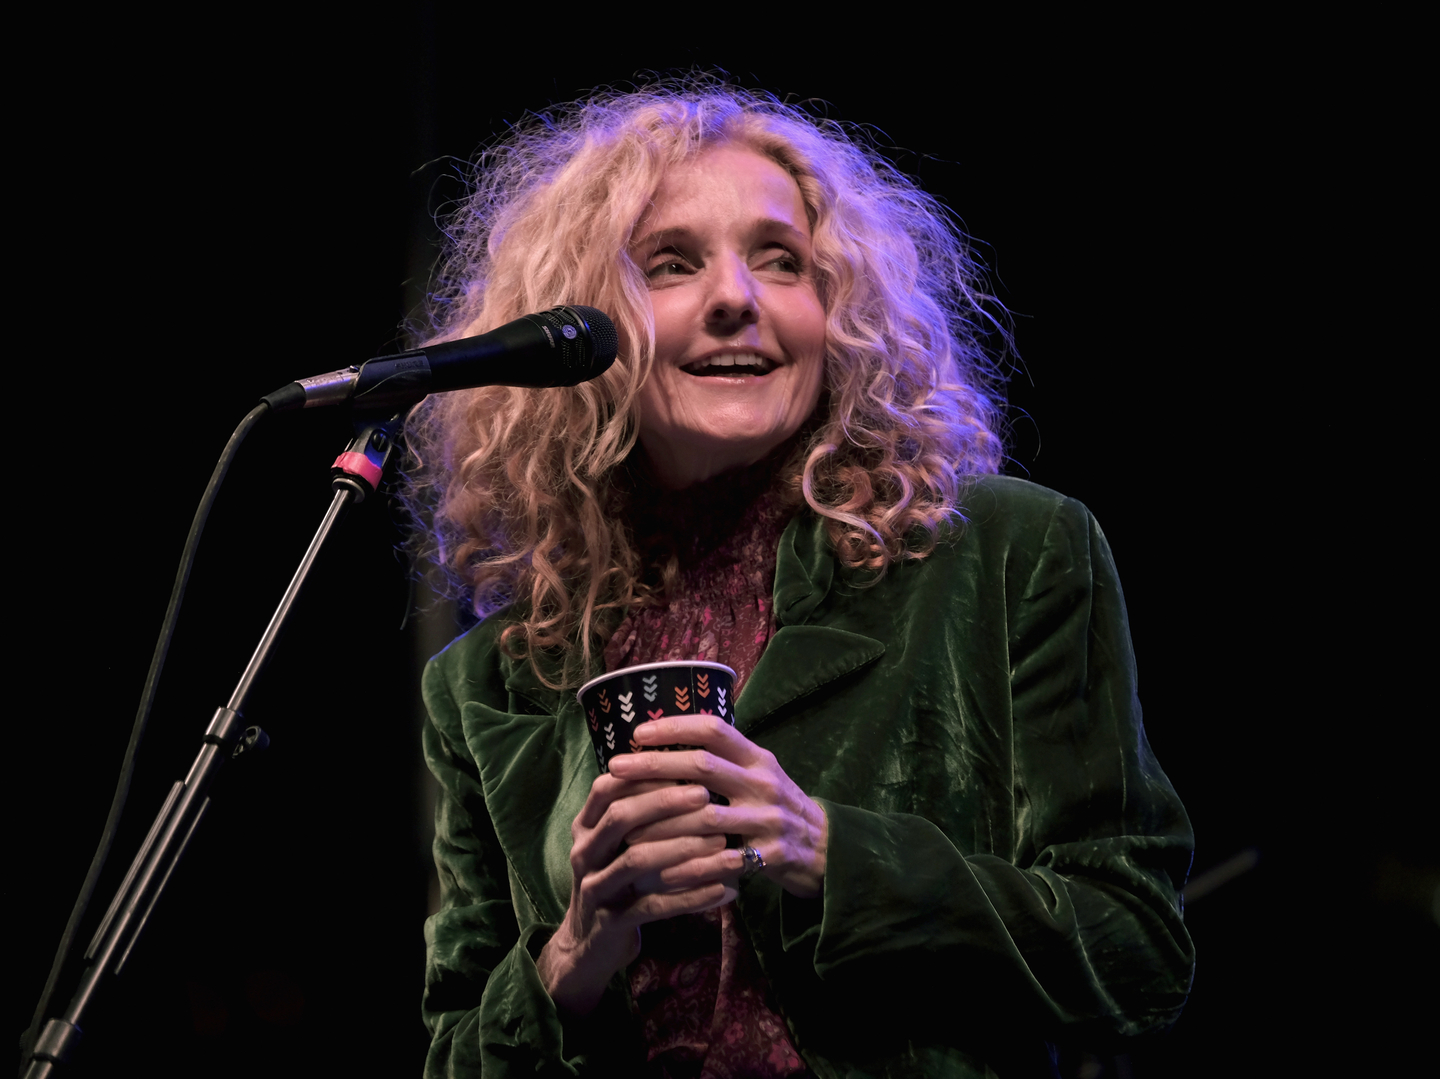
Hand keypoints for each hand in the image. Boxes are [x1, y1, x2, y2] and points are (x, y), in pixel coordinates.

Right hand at [536, 772, 738, 1015]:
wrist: (589, 945)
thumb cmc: (617, 881)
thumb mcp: (618, 845)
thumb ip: (639, 814)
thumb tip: (690, 774)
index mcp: (585, 827)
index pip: (608, 787)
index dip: (644, 774)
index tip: (683, 767)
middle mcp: (584, 852)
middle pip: (620, 817)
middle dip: (664, 803)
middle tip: (706, 795)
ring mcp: (594, 887)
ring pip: (637, 860)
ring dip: (683, 848)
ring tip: (722, 842)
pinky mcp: (611, 921)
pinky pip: (653, 905)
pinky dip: (690, 897)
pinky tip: (722, 889)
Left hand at [607, 714, 828, 899]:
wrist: (824, 848)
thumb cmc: (775, 807)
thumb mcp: (758, 773)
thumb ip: (723, 759)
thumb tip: (665, 739)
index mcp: (758, 758)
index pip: (715, 730)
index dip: (675, 728)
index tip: (638, 733)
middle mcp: (763, 783)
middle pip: (703, 767)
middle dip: (654, 766)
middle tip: (615, 767)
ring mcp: (769, 819)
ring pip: (707, 817)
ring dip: (662, 821)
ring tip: (625, 824)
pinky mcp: (771, 855)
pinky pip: (723, 861)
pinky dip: (690, 867)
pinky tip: (659, 871)